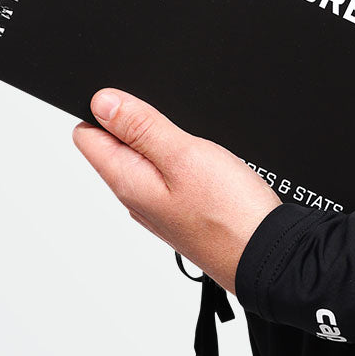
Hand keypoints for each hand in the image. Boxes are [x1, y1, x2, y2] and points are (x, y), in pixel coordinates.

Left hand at [72, 88, 282, 291]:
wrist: (266, 253)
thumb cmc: (229, 213)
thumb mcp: (184, 155)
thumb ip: (141, 127)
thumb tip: (102, 102)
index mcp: (127, 180)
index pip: (88, 134)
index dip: (106, 108)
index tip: (136, 102)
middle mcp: (136, 196)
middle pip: (115, 145)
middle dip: (135, 122)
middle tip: (172, 122)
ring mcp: (159, 206)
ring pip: (144, 159)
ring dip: (160, 139)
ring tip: (191, 141)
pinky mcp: (182, 209)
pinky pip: (167, 174)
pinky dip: (179, 157)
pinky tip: (202, 158)